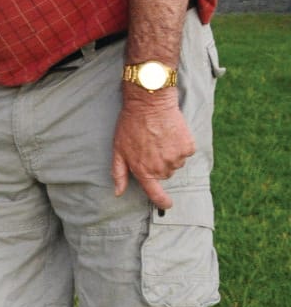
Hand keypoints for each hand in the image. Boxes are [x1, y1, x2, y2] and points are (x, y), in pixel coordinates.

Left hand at [112, 94, 195, 210]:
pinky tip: (171, 133)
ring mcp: (176, 158)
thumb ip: (119, 173)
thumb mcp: (118, 149)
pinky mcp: (187, 147)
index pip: (155, 194)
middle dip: (159, 164)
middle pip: (165, 174)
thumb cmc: (130, 124)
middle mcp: (161, 168)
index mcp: (143, 171)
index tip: (167, 204)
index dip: (162, 201)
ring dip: (170, 154)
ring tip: (160, 137)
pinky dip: (181, 144)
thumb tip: (118, 192)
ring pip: (176, 163)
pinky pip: (186, 152)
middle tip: (151, 147)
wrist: (149, 103)